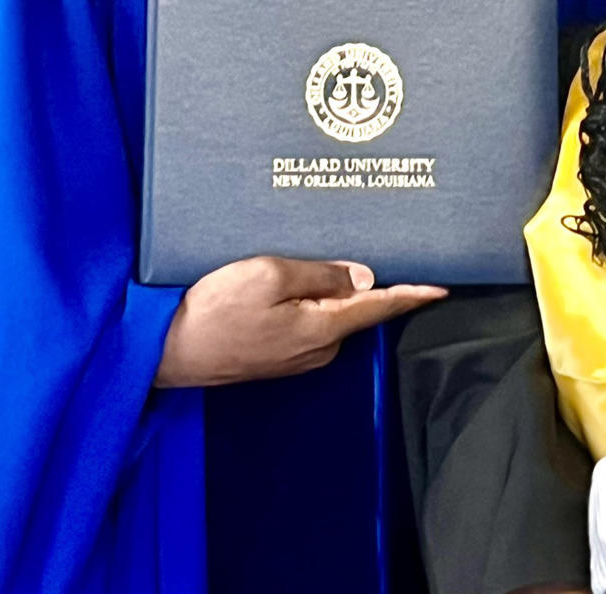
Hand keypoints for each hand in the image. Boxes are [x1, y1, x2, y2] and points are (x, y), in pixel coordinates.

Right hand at [154, 256, 446, 387]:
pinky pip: (310, 322)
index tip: (442, 286)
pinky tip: (305, 281)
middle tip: (388, 248)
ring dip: (340, 290)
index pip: (380, 307)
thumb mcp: (269, 275)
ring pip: (333, 314)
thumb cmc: (213, 310)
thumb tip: (365, 278)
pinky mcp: (277, 355)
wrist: (163, 351)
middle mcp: (317, 350)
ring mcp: (297, 357)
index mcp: (322, 329)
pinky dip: (315, 300)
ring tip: (339, 257)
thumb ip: (321, 275)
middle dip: (375, 283)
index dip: (413, 294)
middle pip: (359, 309)